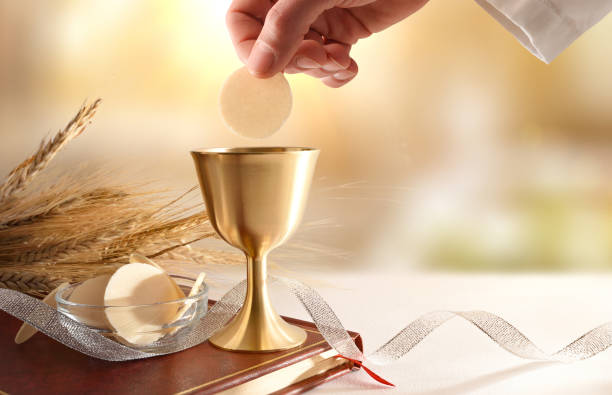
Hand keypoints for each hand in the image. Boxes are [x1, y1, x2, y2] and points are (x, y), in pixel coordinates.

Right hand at [227, 0, 428, 86]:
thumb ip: (285, 27)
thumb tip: (259, 69)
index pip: (241, 21)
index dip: (251, 48)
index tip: (271, 66)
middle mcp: (293, 4)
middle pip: (272, 47)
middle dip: (295, 60)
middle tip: (319, 56)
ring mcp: (318, 18)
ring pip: (301, 60)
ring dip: (319, 70)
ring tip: (339, 60)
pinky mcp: (344, 31)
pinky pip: (328, 64)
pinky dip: (337, 73)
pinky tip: (349, 64)